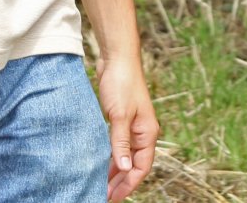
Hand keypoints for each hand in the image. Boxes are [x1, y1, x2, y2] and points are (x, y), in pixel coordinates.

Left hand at [96, 55, 157, 200]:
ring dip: (114, 171)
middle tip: (103, 195)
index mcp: (147, 133)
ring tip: (99, 184)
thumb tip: (123, 167)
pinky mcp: (121, 119)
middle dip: (120, 182)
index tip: (112, 197)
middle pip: (134, 165)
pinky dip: (110, 156)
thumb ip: (120, 143)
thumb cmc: (122, 83)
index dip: (128, 185)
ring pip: (125, 156)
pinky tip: (99, 163)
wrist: (118, 57)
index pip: (141, 167)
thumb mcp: (119, 115)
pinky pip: (117, 145)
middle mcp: (142, 132)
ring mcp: (133, 126)